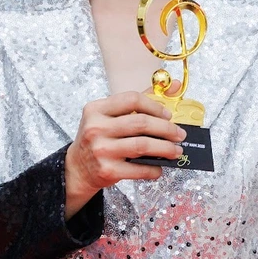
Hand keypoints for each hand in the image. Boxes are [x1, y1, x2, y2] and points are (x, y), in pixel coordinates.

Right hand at [64, 90, 182, 217]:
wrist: (78, 168)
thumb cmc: (98, 138)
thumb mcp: (109, 116)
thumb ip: (138, 102)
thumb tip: (173, 87)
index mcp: (96, 109)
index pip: (132, 99)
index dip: (155, 106)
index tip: (168, 115)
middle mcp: (96, 128)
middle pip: (140, 123)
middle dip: (166, 129)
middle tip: (179, 134)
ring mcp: (101, 150)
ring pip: (142, 145)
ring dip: (166, 148)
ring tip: (176, 150)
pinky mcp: (107, 170)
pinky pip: (139, 169)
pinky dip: (154, 168)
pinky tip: (160, 166)